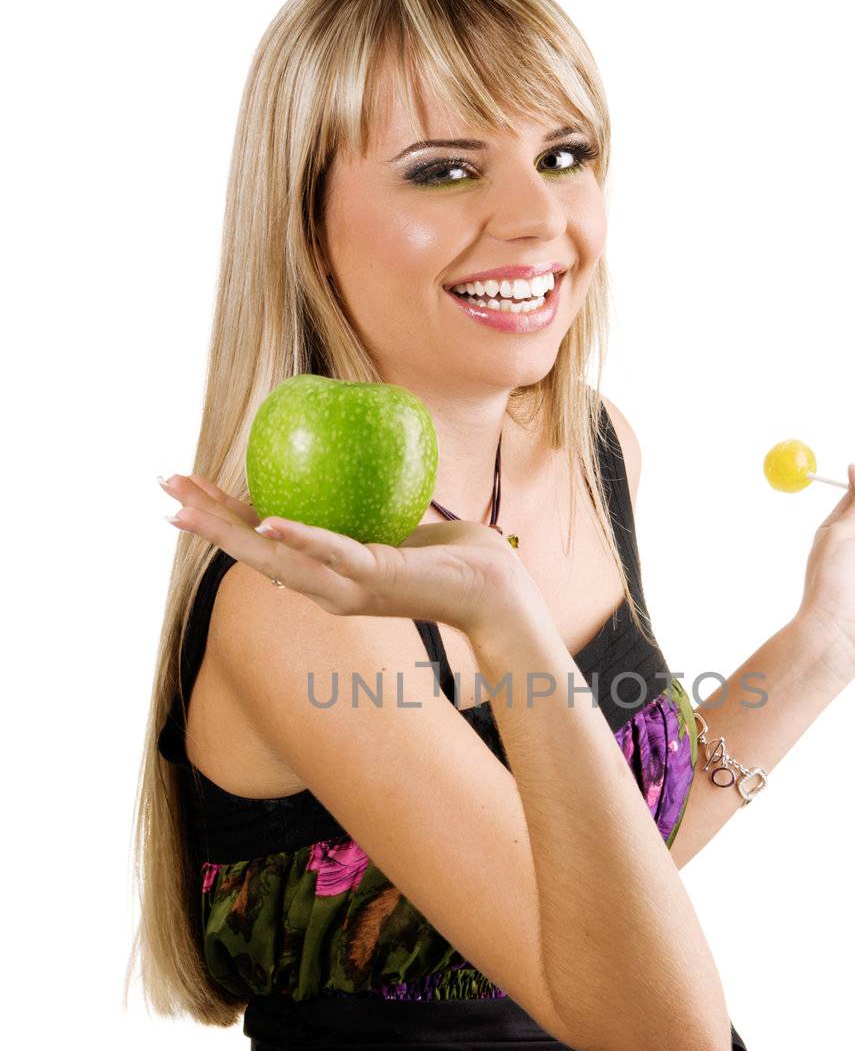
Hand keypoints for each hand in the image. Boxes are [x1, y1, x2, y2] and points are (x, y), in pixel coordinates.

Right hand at [158, 472, 529, 639]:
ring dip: (228, 528)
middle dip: (204, 521)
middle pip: (252, 552)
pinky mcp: (374, 578)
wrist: (494, 589)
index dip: (220, 518)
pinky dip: (297, 535)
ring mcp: (347, 588)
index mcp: (326, 575)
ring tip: (189, 504)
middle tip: (163, 490)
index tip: (185, 490)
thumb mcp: (397, 524)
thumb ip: (366, 508)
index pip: (262, 542)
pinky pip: (329, 551)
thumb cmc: (453, 556)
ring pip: (275, 555)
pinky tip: (266, 518)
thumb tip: (347, 461)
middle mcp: (326, 588)